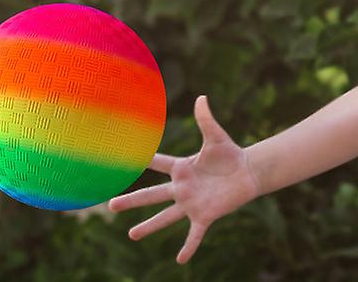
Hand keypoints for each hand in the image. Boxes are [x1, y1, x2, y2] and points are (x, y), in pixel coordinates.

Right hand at [107, 95, 261, 263]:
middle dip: (131, 200)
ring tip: (132, 235)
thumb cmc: (230, 153)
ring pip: (166, 217)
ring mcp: (191, 204)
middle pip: (152, 195)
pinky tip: (181, 260)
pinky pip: (194, 234)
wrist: (247, 172)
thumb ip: (206, 118)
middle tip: (110, 205)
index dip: (141, 162)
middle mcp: (182, 188)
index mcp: (182, 168)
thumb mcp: (216, 136)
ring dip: (149, 226)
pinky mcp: (205, 216)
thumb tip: (201, 97)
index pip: (158, 164)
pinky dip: (189, 247)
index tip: (120, 162)